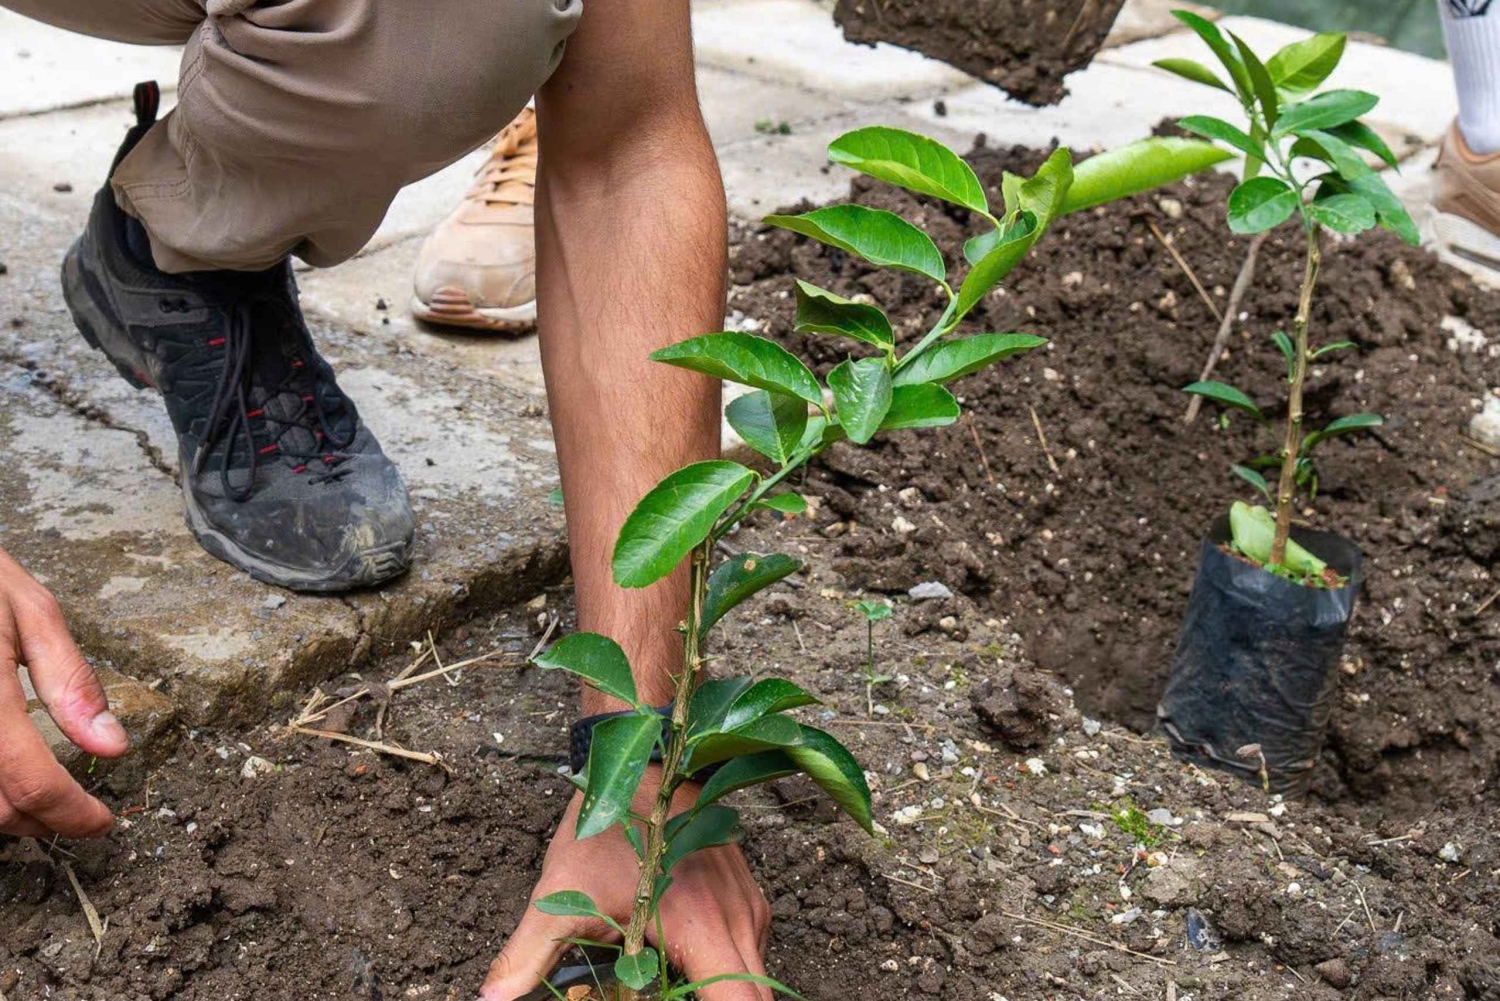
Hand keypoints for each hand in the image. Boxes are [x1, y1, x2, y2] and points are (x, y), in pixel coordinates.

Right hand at [0, 547, 126, 838]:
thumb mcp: (29, 610)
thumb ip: (71, 681)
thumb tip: (113, 745)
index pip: (30, 780)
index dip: (72, 814)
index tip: (101, 822)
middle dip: (41, 819)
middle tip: (74, 808)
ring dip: (4, 815)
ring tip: (37, 796)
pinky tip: (1, 774)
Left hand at [481, 773, 772, 999]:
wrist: (644, 760)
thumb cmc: (605, 827)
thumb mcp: (560, 896)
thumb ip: (529, 957)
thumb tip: (492, 998)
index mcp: (700, 928)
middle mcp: (737, 920)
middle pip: (753, 996)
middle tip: (663, 997)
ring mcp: (748, 907)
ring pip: (753, 975)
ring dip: (721, 988)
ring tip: (670, 984)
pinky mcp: (748, 897)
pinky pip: (749, 950)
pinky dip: (724, 967)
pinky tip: (682, 961)